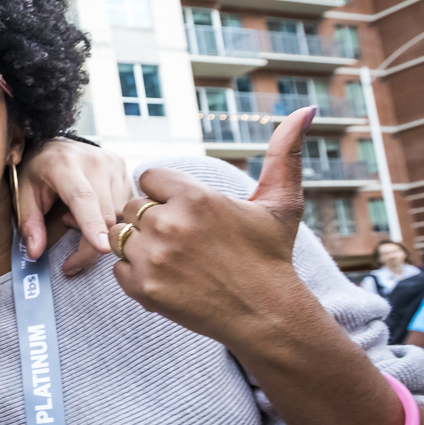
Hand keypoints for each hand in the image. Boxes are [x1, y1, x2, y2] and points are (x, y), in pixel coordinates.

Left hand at [17, 138, 132, 276]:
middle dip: (91, 246)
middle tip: (71, 260)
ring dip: (100, 229)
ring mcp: (113, 164)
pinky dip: (111, 219)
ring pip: (120, 214)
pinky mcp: (124, 168)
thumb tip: (35, 253)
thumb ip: (30, 223)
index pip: (83, 198)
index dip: (92, 224)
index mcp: (64, 164)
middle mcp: (94, 161)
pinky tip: (90, 212)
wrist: (54, 142)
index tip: (102, 248)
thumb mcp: (24, 193)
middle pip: (105, 214)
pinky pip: (126, 206)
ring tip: (73, 218)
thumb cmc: (37, 170)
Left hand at [110, 107, 315, 347]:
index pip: (149, 178)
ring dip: (138, 245)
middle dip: (150, 220)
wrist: (267, 316)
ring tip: (171, 258)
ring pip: (120, 236)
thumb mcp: (281, 203)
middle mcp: (170, 224)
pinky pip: (118, 270)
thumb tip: (305, 109)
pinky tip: (166, 278)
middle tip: (181, 240)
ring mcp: (154, 257)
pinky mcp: (144, 288)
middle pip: (131, 206)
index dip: (164, 194)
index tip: (185, 212)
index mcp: (195, 197)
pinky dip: (136, 275)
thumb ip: (283, 153)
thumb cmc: (272, 257)